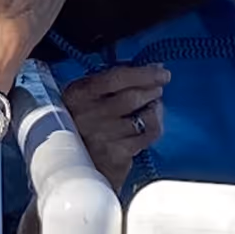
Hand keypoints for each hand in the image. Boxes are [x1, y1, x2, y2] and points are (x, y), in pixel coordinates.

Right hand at [63, 62, 169, 188]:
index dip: (144, 73)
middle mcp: (87, 116)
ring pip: (144, 117)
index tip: (162, 72)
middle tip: (157, 90)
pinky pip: (147, 136)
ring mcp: (102, 137)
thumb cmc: (83, 123)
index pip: (117, 78)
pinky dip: (153, 127)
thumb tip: (152, 68)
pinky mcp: (115, 156)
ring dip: (155, 110)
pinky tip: (148, 126)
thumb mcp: (86, 96)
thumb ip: (112, 80)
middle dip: (152, 91)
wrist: (72, 165)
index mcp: (78, 94)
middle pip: (133, 97)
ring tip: (150, 108)